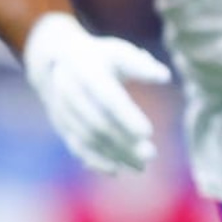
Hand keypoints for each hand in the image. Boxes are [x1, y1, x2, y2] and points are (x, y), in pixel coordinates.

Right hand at [23, 12, 171, 174]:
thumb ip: (141, 64)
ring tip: (141, 166)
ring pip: (88, 139)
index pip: (107, 97)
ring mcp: (62, 110)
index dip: (126, 116)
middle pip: (97, 122)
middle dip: (124, 141)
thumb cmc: (100, 57)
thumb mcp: (118, 52)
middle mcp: (69, 90)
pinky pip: (77, 147)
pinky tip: (117, 169)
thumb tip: (164, 76)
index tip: (148, 132)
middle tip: (151, 155)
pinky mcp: (61, 125)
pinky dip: (96, 160)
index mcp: (84, 68)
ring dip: (115, 154)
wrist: (57, 61)